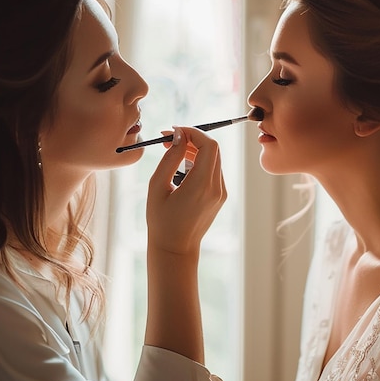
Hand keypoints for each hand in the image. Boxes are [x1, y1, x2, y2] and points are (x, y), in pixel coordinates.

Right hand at [146, 126, 225, 255]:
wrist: (175, 249)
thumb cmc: (161, 221)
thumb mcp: (158, 186)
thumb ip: (169, 158)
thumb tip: (178, 135)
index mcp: (202, 185)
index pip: (209, 145)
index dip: (192, 132)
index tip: (173, 131)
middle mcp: (217, 188)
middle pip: (214, 149)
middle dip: (192, 138)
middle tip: (168, 139)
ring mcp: (221, 193)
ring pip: (214, 158)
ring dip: (195, 149)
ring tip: (171, 151)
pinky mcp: (220, 196)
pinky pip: (213, 170)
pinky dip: (200, 162)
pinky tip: (182, 165)